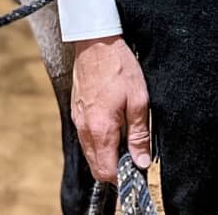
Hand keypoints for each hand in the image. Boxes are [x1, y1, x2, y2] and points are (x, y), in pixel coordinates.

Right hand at [70, 35, 150, 183]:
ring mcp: (77, 120)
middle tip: (134, 155)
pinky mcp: (76, 112)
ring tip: (125, 138)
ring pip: (90, 153)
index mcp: (100, 129)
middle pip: (96, 167)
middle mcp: (84, 129)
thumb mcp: (139, 100)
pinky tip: (113, 126)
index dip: (123, 176)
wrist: (96, 42)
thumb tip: (142, 162)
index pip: (106, 172)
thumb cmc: (119, 67)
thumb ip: (139, 135)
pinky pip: (85, 138)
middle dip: (114, 168)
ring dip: (106, 155)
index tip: (137, 169)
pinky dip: (98, 142)